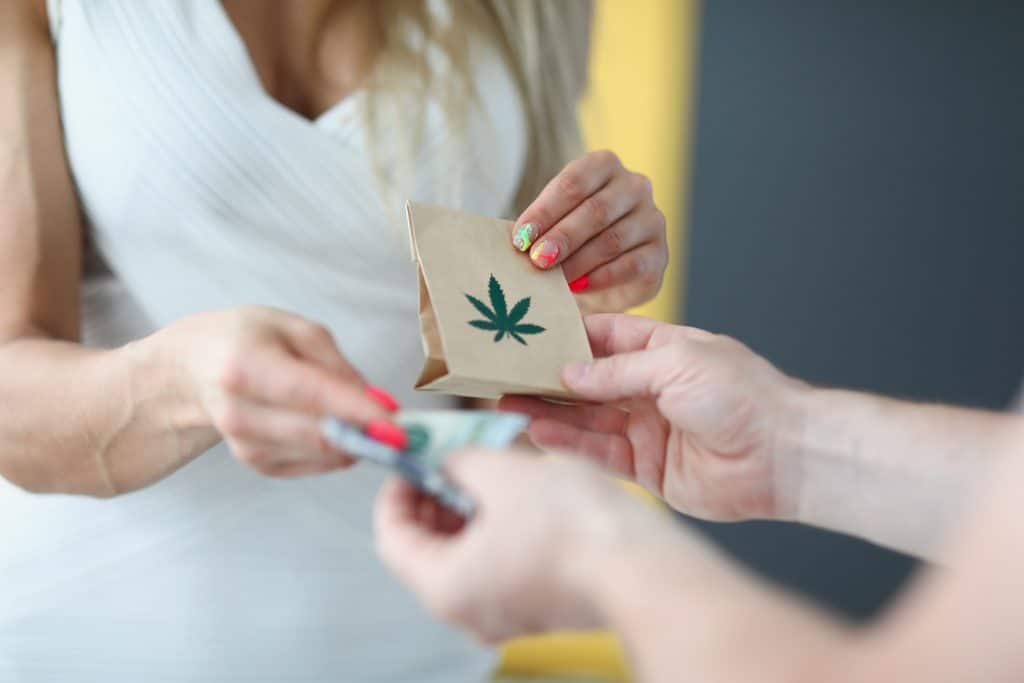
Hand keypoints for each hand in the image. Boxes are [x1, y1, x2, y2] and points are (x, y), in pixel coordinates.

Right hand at [161, 306, 403, 477]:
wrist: (191, 370)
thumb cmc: (247, 339)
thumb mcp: (294, 330)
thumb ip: (337, 366)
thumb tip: (378, 403)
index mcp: (245, 365)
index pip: (310, 394)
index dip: (358, 411)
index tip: (397, 423)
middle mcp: (238, 410)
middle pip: (316, 433)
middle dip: (367, 433)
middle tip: (404, 428)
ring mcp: (243, 443)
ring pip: (319, 454)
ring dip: (354, 441)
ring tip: (368, 419)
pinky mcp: (255, 464)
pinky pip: (312, 464)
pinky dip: (334, 449)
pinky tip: (335, 428)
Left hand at [374, 450, 668, 642]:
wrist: (645, 569)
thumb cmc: (573, 528)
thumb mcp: (502, 472)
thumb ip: (459, 460)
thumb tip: (445, 456)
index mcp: (444, 586)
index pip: (391, 537)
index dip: (395, 490)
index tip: (409, 461)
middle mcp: (468, 611)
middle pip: (427, 548)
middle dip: (434, 496)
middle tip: (449, 457)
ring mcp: (505, 614)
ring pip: (466, 555)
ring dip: (468, 509)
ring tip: (489, 468)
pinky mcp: (538, 607)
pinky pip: (500, 565)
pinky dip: (498, 528)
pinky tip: (519, 494)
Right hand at [500, 314, 807, 521]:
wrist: (785, 455)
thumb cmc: (742, 394)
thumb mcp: (675, 363)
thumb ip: (617, 370)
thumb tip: (567, 373)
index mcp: (664, 351)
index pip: (604, 338)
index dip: (566, 336)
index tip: (526, 333)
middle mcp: (651, 389)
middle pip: (588, 382)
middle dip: (547, 378)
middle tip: (503, 374)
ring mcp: (647, 429)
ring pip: (586, 418)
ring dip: (547, 412)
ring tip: (506, 403)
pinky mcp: (646, 468)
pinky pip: (599, 452)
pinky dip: (568, 443)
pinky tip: (537, 432)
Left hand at [510, 150, 667, 309]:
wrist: (606, 272)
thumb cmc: (573, 238)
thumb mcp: (554, 222)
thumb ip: (540, 227)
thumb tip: (519, 240)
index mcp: (604, 166)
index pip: (574, 183)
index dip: (545, 211)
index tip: (521, 237)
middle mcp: (634, 186)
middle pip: (596, 210)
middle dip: (562, 237)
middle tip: (537, 260)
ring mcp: (652, 219)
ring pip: (613, 239)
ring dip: (579, 261)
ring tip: (554, 278)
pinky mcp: (659, 254)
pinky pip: (632, 265)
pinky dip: (602, 278)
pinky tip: (579, 286)